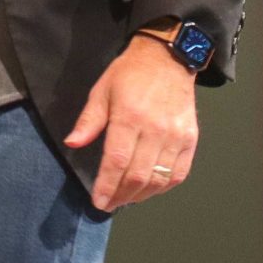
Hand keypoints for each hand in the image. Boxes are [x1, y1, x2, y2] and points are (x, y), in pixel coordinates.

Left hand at [64, 34, 198, 210]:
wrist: (168, 58)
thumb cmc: (130, 74)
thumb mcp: (101, 91)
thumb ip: (88, 121)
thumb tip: (72, 143)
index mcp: (129, 116)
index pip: (117, 161)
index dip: (107, 186)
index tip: (99, 202)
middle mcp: (155, 129)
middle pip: (138, 175)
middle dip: (121, 196)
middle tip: (110, 204)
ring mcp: (176, 136)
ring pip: (158, 178)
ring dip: (141, 195)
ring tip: (126, 199)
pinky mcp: (190, 138)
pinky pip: (178, 173)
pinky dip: (163, 187)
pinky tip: (150, 190)